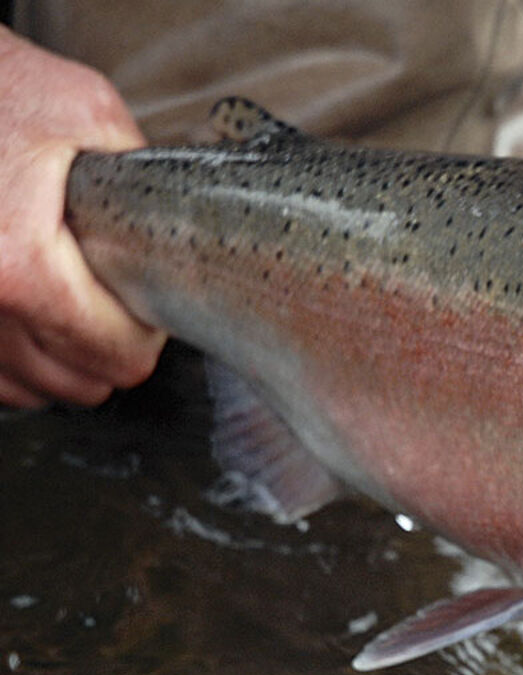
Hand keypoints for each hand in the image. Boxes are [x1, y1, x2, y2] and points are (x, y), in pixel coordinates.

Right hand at [0, 29, 163, 408]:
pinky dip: (19, 360)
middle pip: (81, 383)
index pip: (117, 356)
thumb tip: (179, 213)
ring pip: (34, 390)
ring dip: (63, 358)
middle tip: (114, 296)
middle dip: (109, 346)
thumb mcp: (85, 110)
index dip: (148, 332)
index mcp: (17, 265)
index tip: (149, 300)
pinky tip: (35, 319)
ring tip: (73, 303)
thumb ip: (141, 171)